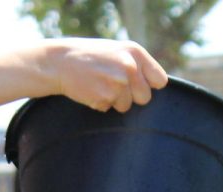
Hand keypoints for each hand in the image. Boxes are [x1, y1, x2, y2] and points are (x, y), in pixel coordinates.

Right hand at [52, 39, 167, 113]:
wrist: (61, 61)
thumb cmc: (91, 57)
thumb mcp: (118, 52)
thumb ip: (137, 65)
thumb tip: (157, 86)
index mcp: (135, 52)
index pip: (160, 80)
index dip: (150, 85)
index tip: (140, 85)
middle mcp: (130, 66)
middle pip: (145, 98)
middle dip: (132, 97)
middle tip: (114, 84)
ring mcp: (118, 82)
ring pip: (127, 106)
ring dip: (114, 100)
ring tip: (100, 84)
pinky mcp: (106, 96)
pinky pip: (110, 109)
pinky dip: (101, 103)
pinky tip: (92, 89)